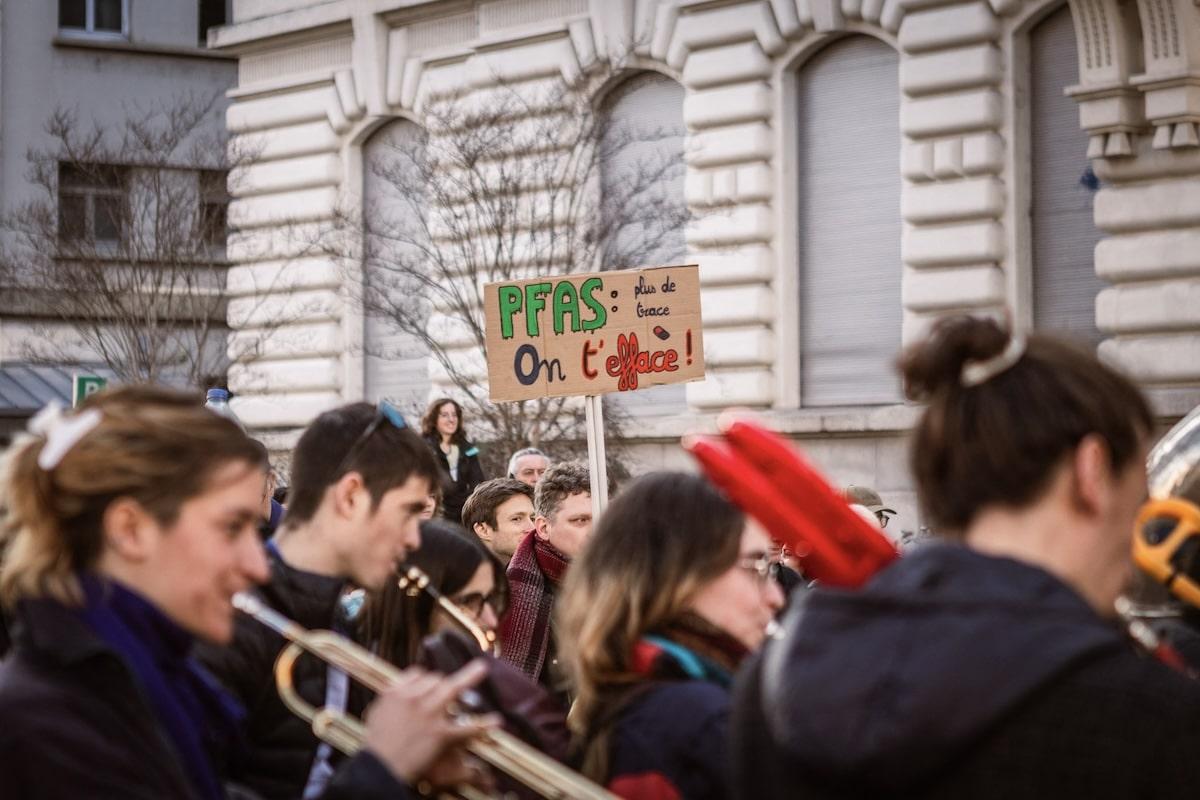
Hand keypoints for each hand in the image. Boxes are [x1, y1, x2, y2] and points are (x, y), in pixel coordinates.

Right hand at [361, 660, 496, 785]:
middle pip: (436, 679)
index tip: (431, 683)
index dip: (426, 679)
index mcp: (397, 692)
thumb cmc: (376, 744)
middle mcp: (414, 698)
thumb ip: (391, 697)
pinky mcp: (440, 734)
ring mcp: (429, 714)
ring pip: (452, 690)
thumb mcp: (377, 712)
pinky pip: (465, 727)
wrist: (379, 768)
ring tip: (482, 669)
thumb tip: (399, 688)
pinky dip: (482, 725)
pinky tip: (496, 721)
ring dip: (470, 677)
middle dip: (445, 683)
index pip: (418, 674)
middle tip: (453, 685)